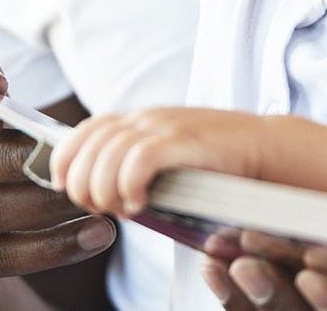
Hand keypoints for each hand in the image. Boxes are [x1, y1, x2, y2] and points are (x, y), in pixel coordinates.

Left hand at [49, 107, 267, 216]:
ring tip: (122, 209)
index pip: (83, 130)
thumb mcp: (167, 153)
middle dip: (82, 184)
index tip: (65, 187)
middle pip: (88, 147)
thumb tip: (101, 194)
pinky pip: (138, 161)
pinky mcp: (181, 141)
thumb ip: (135, 162)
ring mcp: (163, 127)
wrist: (261, 146)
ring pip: (107, 156)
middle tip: (98, 207)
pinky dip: (130, 187)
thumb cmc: (214, 160)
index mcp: (137, 119)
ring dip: (104, 190)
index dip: (64, 159)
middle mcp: (145, 118)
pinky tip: (141, 205)